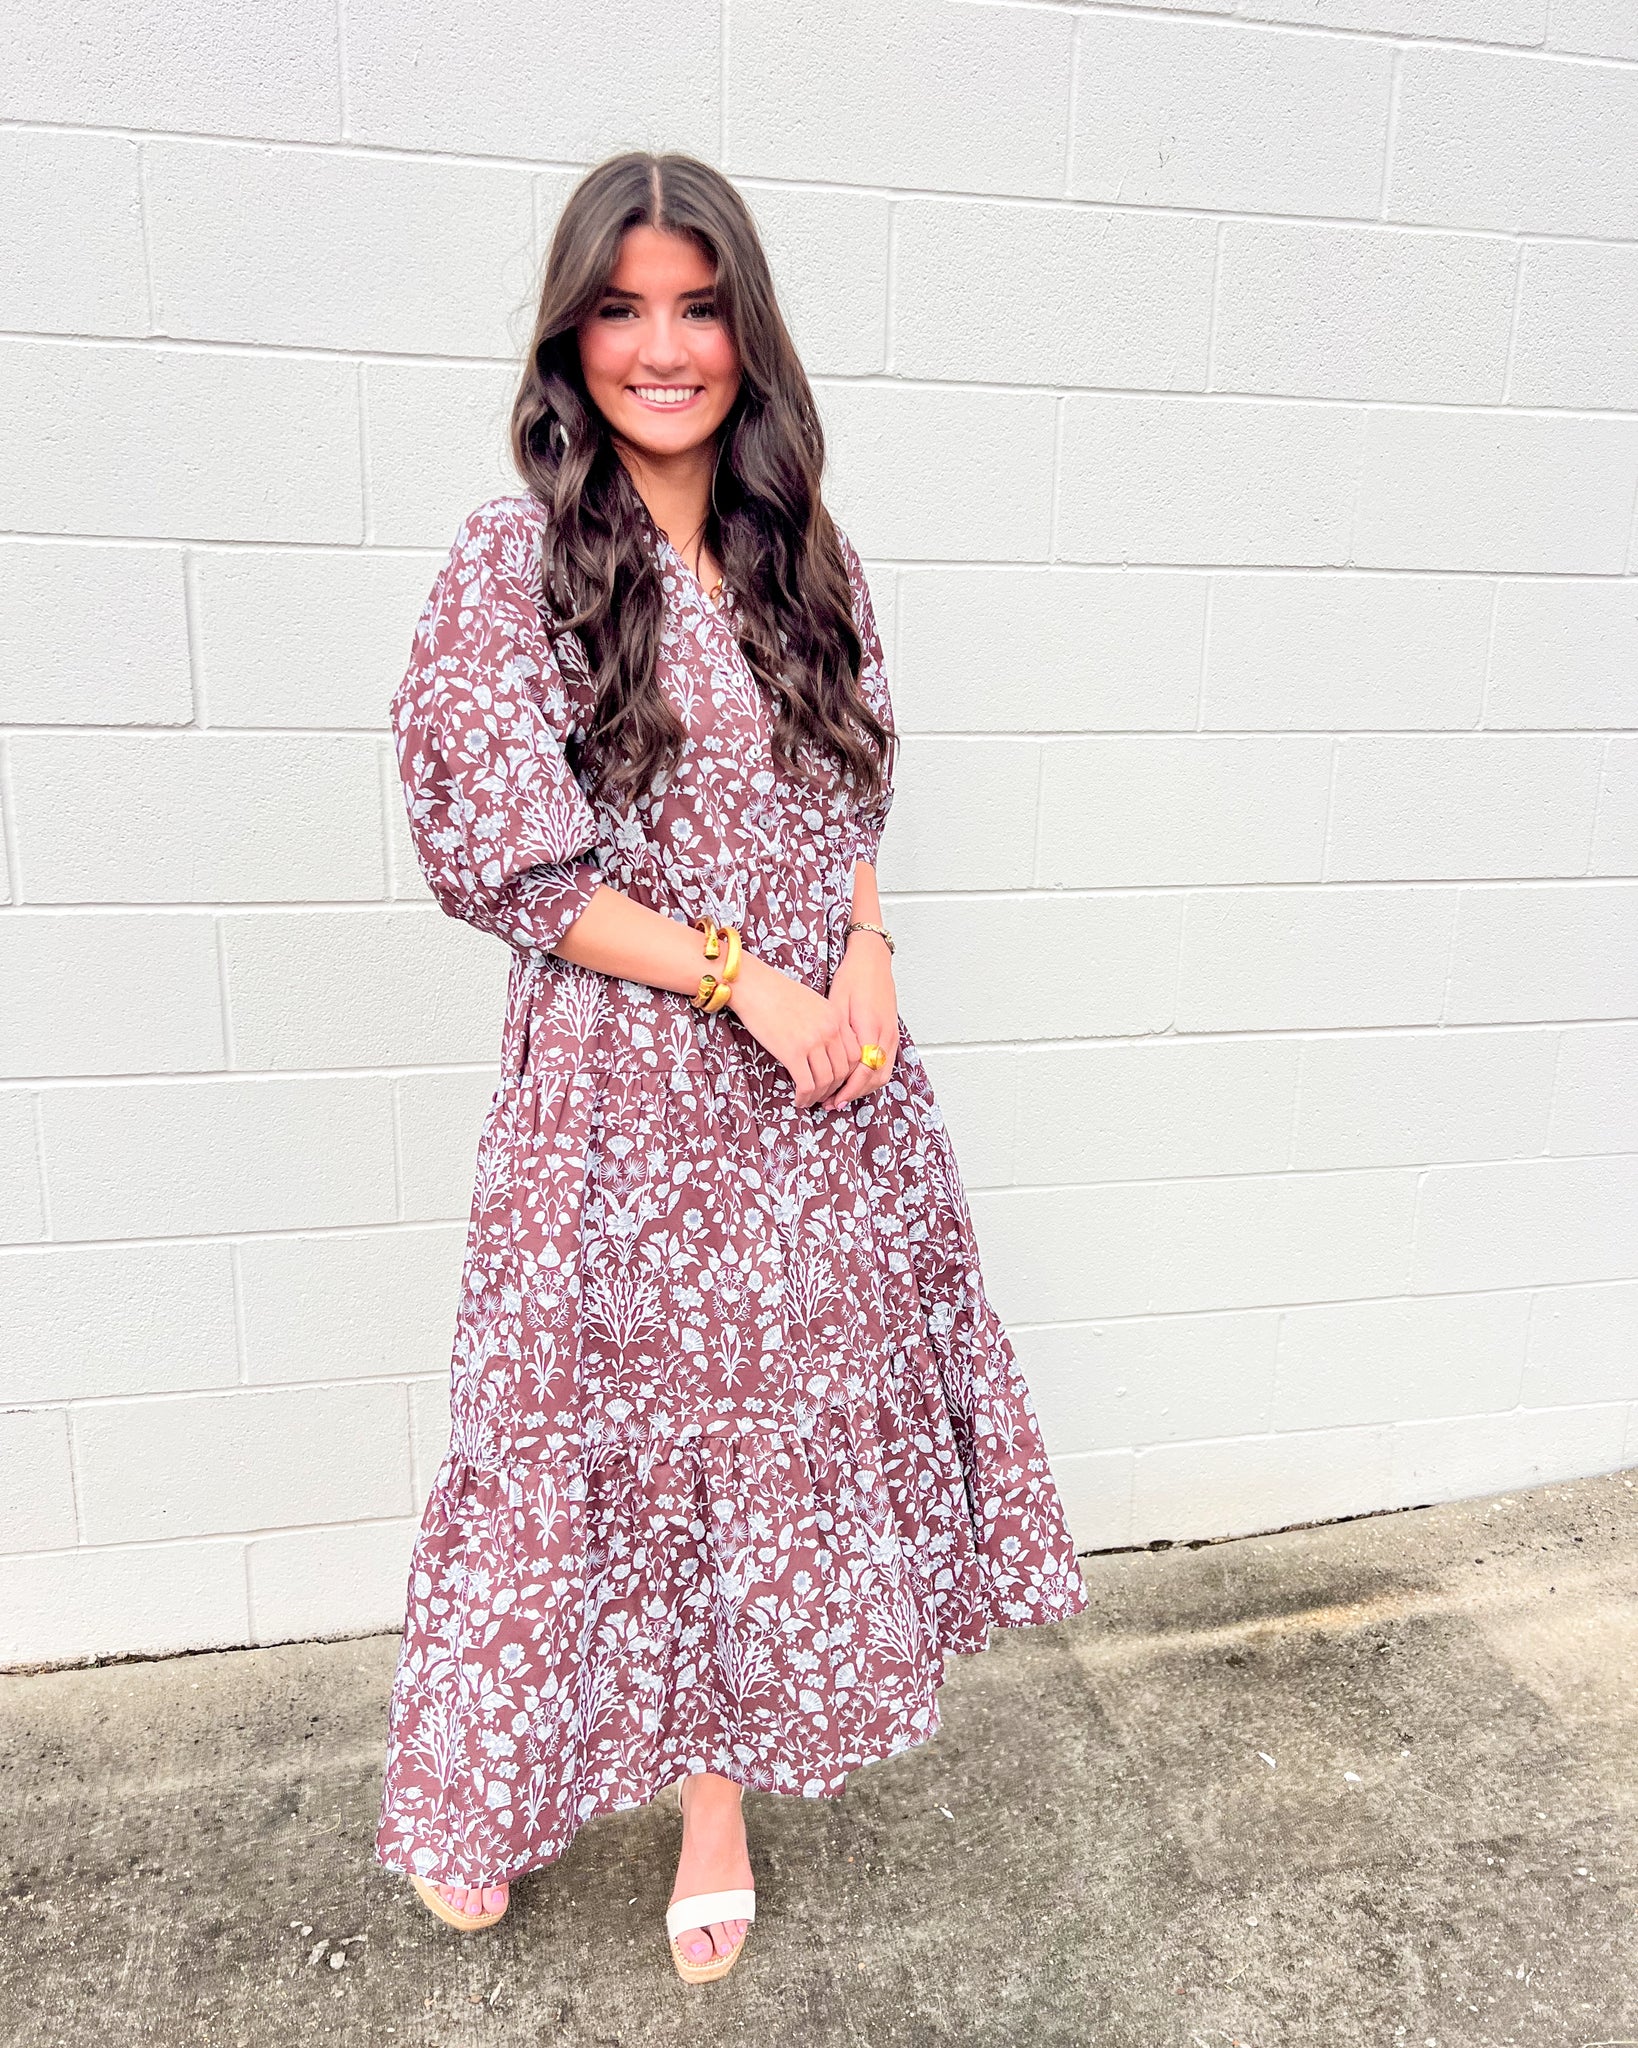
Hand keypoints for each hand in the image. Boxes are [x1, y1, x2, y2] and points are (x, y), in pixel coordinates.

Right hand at [726, 955, 861, 1109]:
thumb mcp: (812, 1004)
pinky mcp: (793, 1052)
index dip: (847, 1074)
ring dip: (818, 1096)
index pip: (854, 1055)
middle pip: (842, 1071)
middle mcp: (830, 1030)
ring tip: (809, 1100)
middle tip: (823, 1097)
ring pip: (826, 1081)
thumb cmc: (777, 994)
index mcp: (836, 1017)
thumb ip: (825, 1024)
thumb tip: (828, 1051)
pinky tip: (798, 1100)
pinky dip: (804, 1097)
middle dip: (834, 1089)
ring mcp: (812, 1041)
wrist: (753, 985)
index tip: (836, 1082)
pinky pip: (807, 1084)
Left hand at [811, 933, 898, 1110]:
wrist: (872, 960)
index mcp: (870, 1029)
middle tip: (831, 1103)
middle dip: (853, 1095)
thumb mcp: (837, 1005)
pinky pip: (885, 1064)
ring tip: (840, 1095)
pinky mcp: (893, 1033)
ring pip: (883, 1074)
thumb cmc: (852, 978)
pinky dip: (870, 1077)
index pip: (862, 1072)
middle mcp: (886, 1035)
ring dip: (863, 1088)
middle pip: (874, 1079)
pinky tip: (853, 1079)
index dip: (847, 1090)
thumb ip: (836, 1036)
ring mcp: (892, 1035)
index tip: (830, 1099)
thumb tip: (826, 1065)